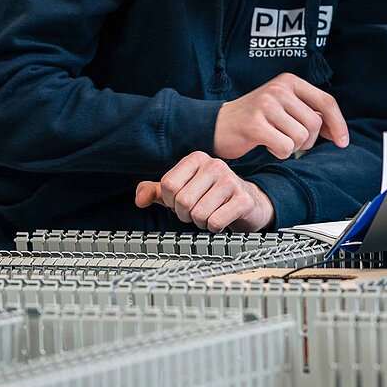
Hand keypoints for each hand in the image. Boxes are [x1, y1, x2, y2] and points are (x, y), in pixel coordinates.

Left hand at [133, 151, 274, 231]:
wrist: (248, 203)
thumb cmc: (211, 196)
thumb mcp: (181, 190)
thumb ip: (156, 192)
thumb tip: (139, 199)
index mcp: (196, 159)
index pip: (168, 184)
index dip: (169, 201)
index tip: (179, 202)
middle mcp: (214, 165)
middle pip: (182, 201)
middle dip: (185, 214)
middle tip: (195, 212)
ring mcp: (231, 181)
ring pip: (198, 213)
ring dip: (200, 222)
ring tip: (209, 215)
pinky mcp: (243, 200)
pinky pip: (215, 222)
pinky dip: (214, 227)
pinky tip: (220, 220)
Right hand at [214, 73, 348, 159]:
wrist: (218, 124)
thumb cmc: (256, 119)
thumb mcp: (284, 107)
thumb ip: (310, 114)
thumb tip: (339, 132)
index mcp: (288, 81)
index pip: (326, 102)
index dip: (339, 124)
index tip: (343, 142)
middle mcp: (278, 89)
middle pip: (315, 123)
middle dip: (308, 140)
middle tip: (291, 141)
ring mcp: (265, 105)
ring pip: (301, 137)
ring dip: (292, 147)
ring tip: (276, 140)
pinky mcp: (255, 124)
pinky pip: (286, 148)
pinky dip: (280, 153)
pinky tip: (268, 145)